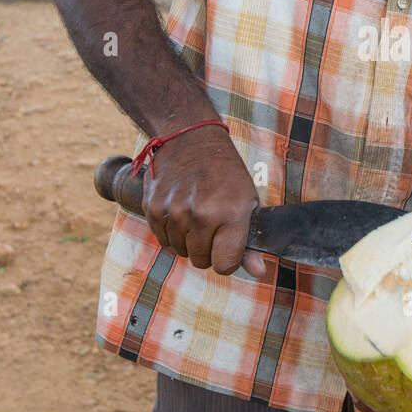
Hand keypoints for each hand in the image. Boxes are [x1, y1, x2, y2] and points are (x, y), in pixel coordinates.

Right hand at [141, 124, 267, 280]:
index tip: (227, 247)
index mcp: (230, 214)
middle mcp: (201, 215)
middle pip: (200, 261)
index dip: (227, 260)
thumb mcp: (247, 201)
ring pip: (180, 252)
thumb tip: (258, 273)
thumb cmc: (225, 171)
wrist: (190, 138)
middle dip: (208, 250)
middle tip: (212, 226)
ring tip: (196, 214)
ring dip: (188, 240)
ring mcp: (174, 212)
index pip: (225, 265)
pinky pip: (162, 240)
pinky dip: (171, 232)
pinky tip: (180, 211)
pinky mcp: (153, 208)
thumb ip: (249, 241)